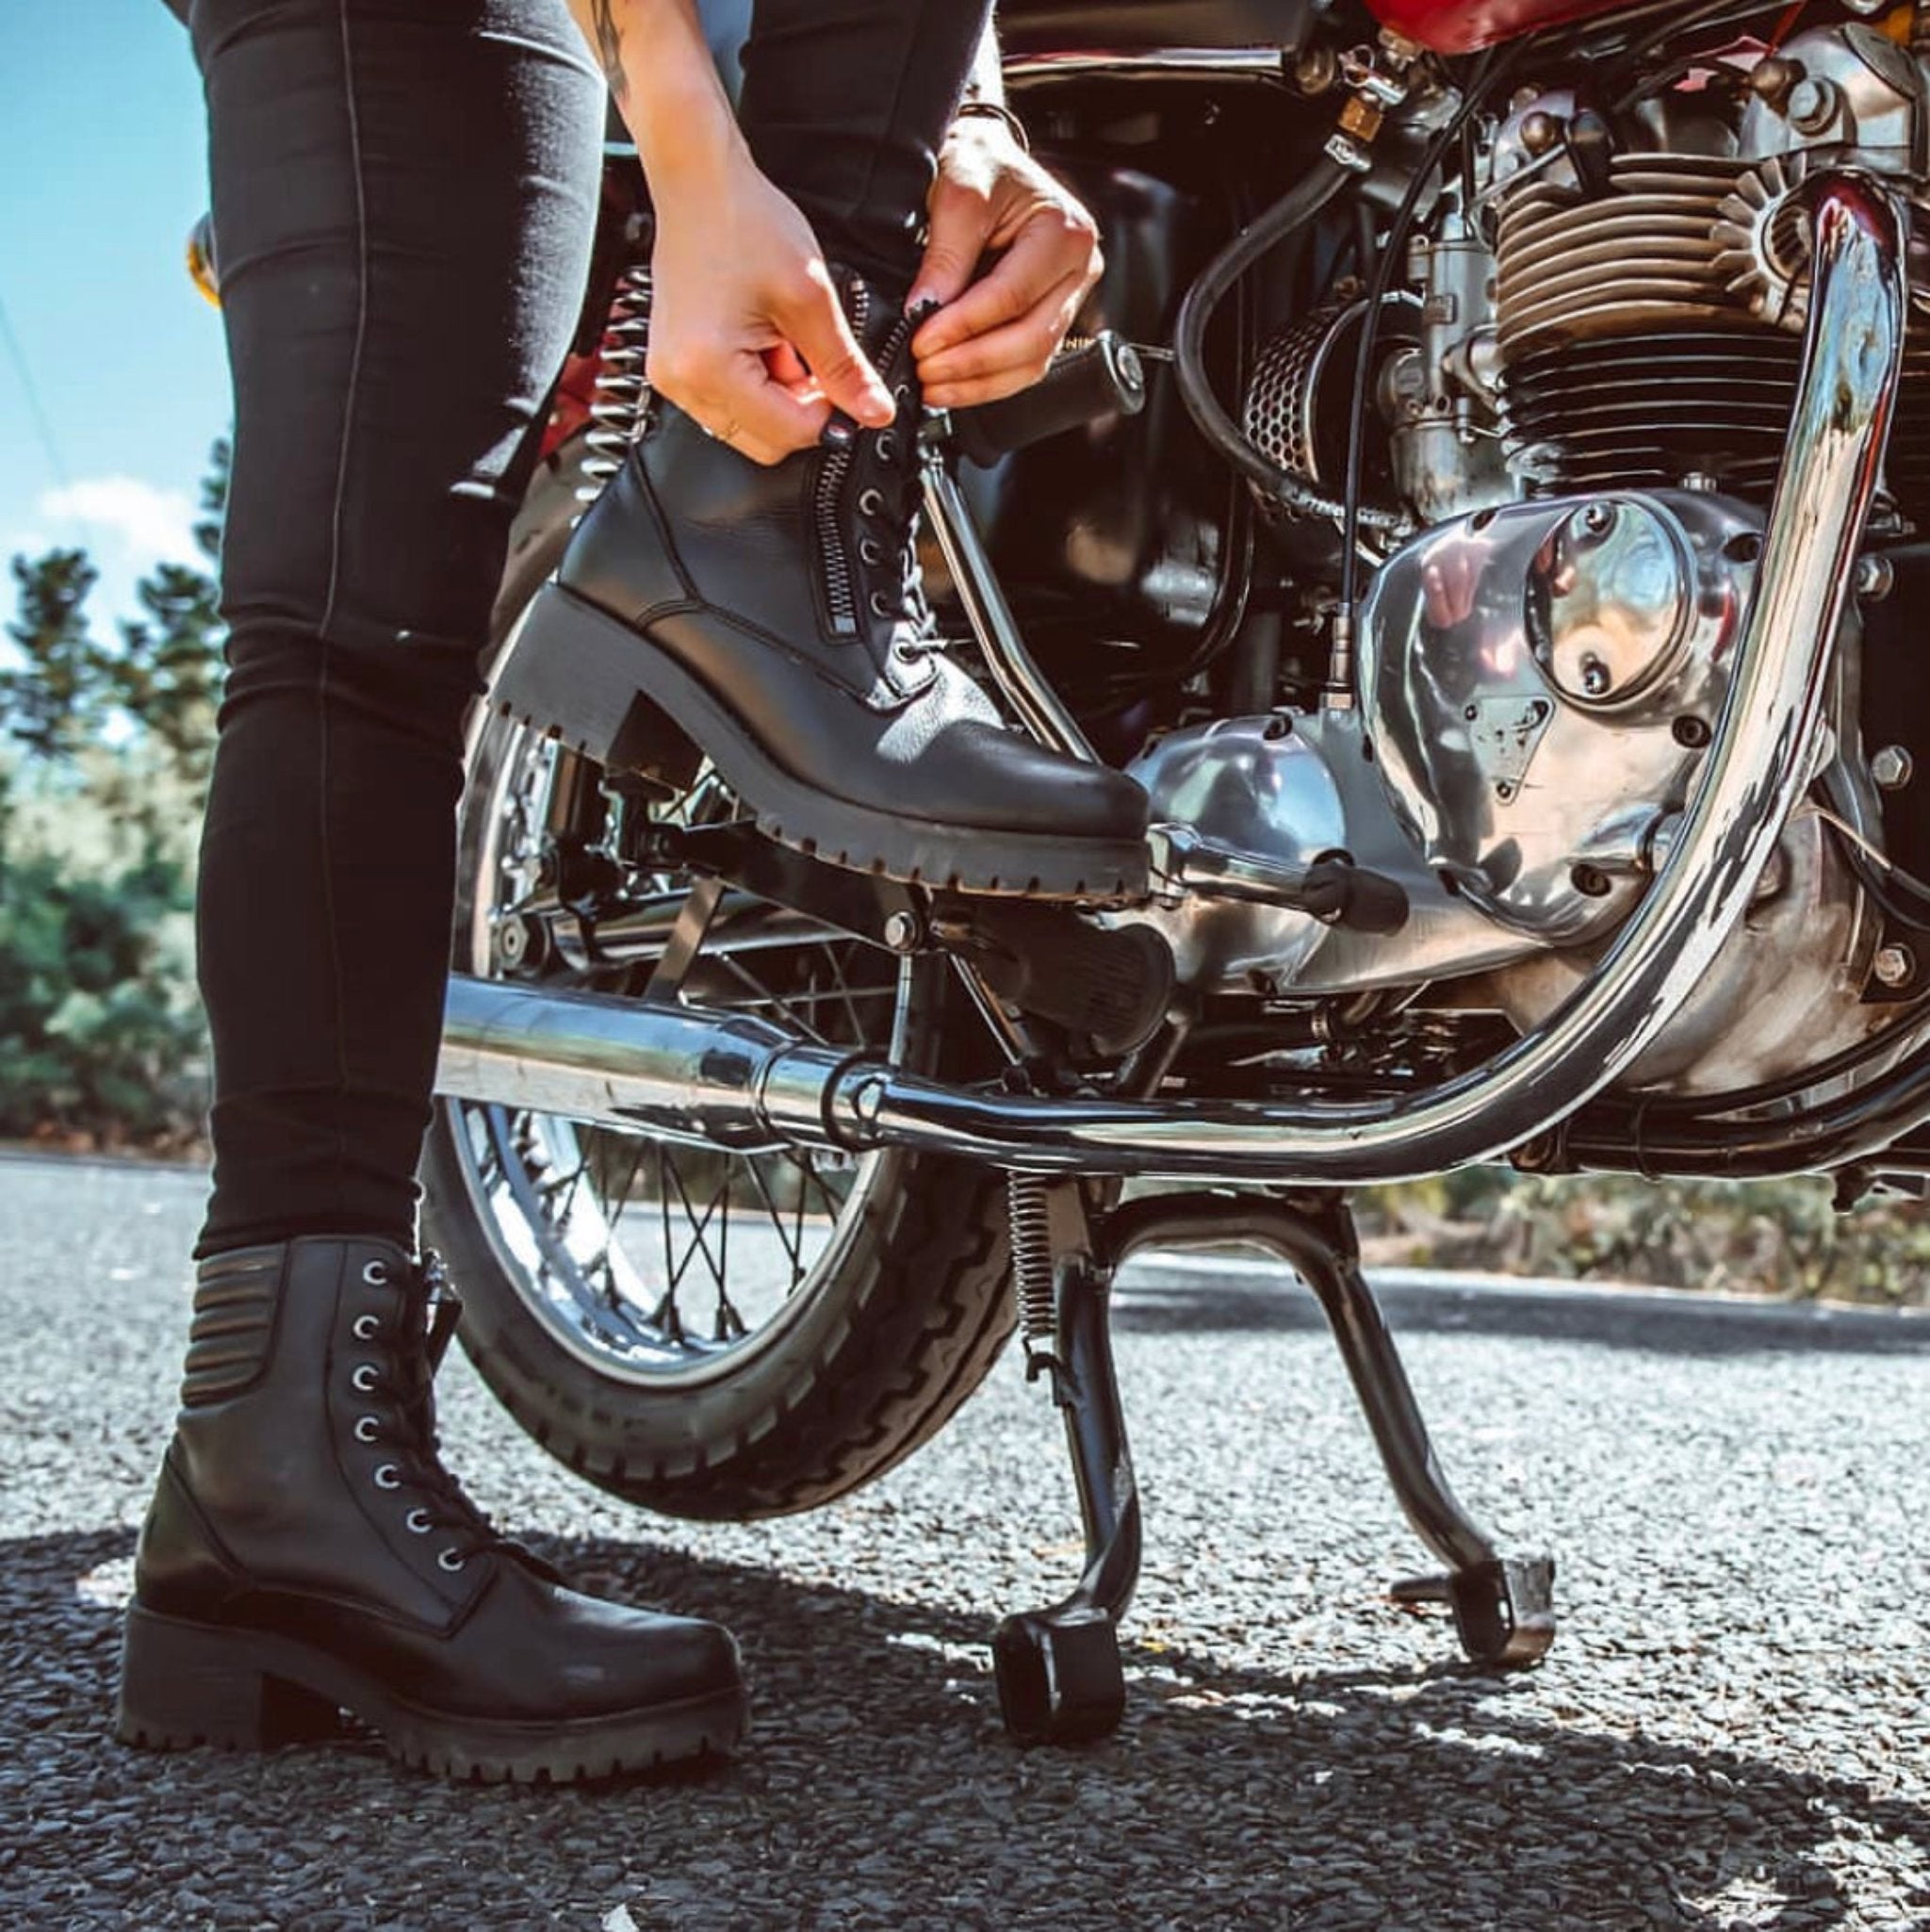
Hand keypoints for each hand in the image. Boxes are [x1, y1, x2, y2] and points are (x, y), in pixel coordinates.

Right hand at [646, 154, 895, 465]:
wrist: (698, 182)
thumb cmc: (741, 221)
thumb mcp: (809, 297)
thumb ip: (845, 365)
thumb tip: (874, 410)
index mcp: (708, 368)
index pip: (788, 433)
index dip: (830, 415)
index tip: (849, 387)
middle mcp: (681, 382)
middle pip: (767, 442)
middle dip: (803, 409)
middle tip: (814, 357)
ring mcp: (673, 376)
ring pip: (750, 425)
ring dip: (780, 395)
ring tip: (783, 339)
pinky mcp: (676, 365)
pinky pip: (729, 400)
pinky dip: (757, 381)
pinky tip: (764, 339)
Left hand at [909, 116, 1104, 409]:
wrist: (989, 161)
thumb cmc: (982, 165)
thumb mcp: (958, 191)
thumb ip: (945, 254)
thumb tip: (925, 310)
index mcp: (1065, 232)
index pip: (1013, 296)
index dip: (965, 325)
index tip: (922, 339)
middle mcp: (1078, 269)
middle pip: (1030, 338)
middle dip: (973, 363)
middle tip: (927, 368)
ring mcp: (1068, 298)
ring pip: (1031, 362)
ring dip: (979, 383)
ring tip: (934, 384)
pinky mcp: (1051, 318)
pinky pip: (1025, 364)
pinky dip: (987, 382)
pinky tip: (954, 384)